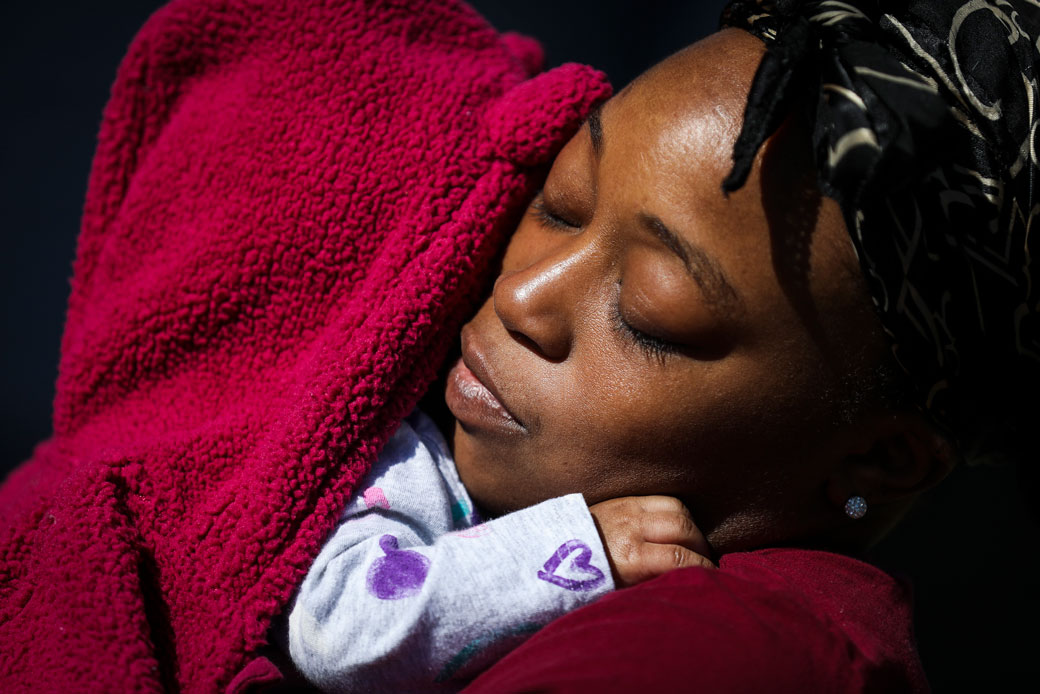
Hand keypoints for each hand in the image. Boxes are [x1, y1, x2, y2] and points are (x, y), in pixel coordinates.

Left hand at [588, 495, 713, 587]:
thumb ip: (651, 584)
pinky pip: (663, 499)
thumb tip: (683, 583)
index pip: (679, 557)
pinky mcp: (625, 499)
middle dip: (702, 546)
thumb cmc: (588, 580)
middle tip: (705, 560)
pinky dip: (677, 513)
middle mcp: (631, 527)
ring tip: (693, 544)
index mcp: (629, 556)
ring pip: (677, 508)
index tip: (711, 577)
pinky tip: (678, 528)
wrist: (554, 551)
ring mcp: (628, 508)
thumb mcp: (619, 592)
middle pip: (683, 528)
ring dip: (692, 526)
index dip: (702, 567)